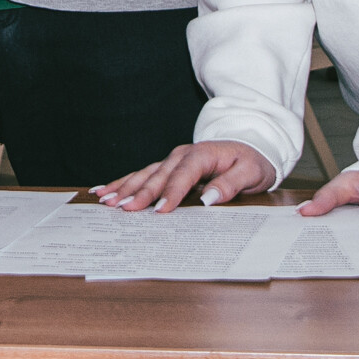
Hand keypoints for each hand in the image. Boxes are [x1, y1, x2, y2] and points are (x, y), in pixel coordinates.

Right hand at [90, 141, 274, 211]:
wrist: (253, 147)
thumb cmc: (253, 162)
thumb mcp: (251, 173)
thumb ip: (231, 184)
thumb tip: (208, 197)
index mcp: (203, 154)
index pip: (184, 175)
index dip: (170, 193)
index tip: (159, 210)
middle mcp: (183, 155)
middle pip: (158, 175)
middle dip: (139, 192)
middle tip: (122, 208)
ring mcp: (173, 160)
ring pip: (145, 174)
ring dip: (125, 187)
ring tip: (105, 200)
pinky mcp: (168, 167)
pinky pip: (144, 175)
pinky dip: (124, 182)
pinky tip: (105, 189)